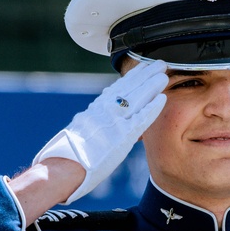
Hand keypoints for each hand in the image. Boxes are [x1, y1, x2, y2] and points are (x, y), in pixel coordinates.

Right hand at [32, 60, 167, 203]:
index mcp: (95, 110)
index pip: (117, 89)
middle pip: (129, 88)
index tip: (141, 68)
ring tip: (164, 75)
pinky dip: (152, 108)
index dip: (132, 77)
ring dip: (152, 85)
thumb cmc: (67, 157)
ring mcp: (114, 122)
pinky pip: (141, 119)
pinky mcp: (122, 135)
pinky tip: (162, 99)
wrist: (65, 166)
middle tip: (159, 65)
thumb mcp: (78, 133)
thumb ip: (90, 125)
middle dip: (145, 75)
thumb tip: (90, 126)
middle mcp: (104, 111)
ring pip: (137, 98)